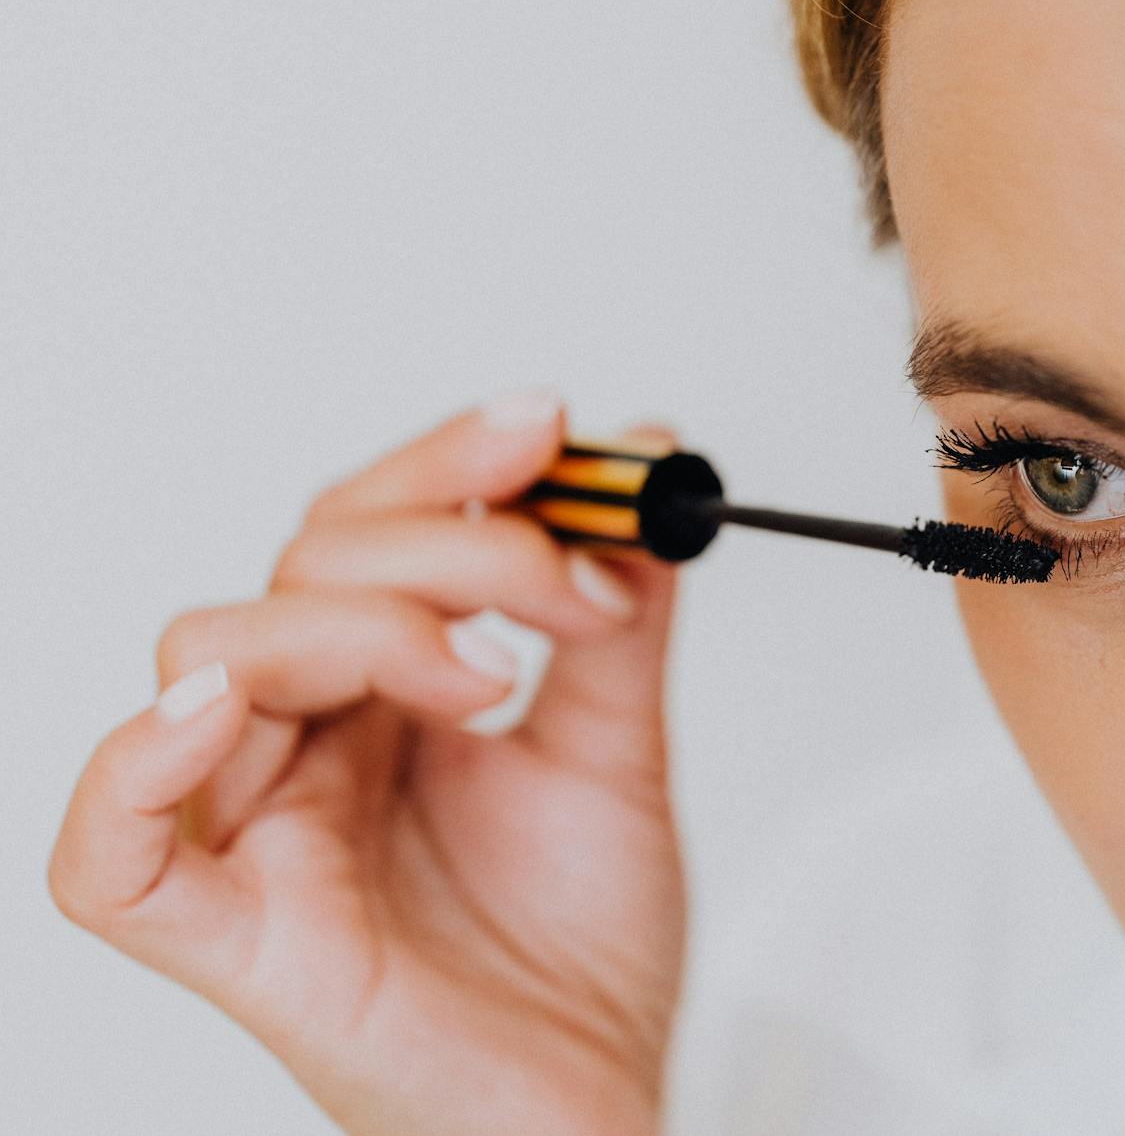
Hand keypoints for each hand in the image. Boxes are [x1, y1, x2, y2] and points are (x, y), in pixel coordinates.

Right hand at [48, 390, 685, 1135]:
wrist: (598, 1105)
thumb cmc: (583, 953)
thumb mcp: (617, 749)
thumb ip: (615, 617)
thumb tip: (644, 463)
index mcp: (379, 700)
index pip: (359, 533)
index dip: (442, 465)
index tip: (549, 429)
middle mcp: (304, 750)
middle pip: (298, 569)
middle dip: (445, 542)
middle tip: (567, 583)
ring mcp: (259, 839)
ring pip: (215, 655)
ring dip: (357, 624)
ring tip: (483, 677)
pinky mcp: (239, 942)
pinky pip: (107, 859)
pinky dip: (139, 766)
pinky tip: (225, 710)